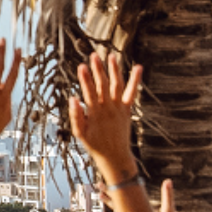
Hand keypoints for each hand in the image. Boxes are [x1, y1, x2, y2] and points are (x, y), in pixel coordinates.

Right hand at [67, 52, 142, 185]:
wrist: (115, 156)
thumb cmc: (95, 145)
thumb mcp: (80, 133)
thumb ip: (76, 116)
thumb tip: (73, 98)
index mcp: (95, 113)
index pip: (89, 92)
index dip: (85, 79)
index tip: (81, 66)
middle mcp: (109, 108)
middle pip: (103, 85)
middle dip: (98, 69)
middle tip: (94, 55)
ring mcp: (119, 108)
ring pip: (117, 86)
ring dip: (115, 70)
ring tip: (112, 56)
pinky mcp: (127, 110)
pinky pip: (132, 93)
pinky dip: (135, 80)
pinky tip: (138, 68)